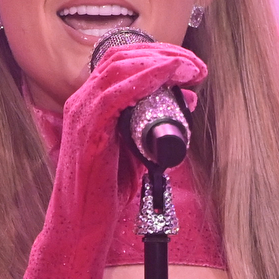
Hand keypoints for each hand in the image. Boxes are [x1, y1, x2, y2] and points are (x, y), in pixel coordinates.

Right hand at [49, 35, 208, 228]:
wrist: (82, 224)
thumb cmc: (106, 192)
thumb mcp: (138, 150)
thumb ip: (157, 124)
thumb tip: (187, 99)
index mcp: (92, 104)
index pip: (123, 61)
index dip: (158, 55)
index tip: (190, 64)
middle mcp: (82, 102)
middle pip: (123, 57)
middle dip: (165, 54)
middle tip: (196, 65)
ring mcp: (82, 114)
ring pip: (120, 68)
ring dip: (161, 63)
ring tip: (190, 69)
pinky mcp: (87, 131)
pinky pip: (115, 93)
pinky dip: (145, 78)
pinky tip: (167, 76)